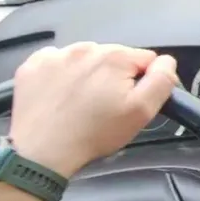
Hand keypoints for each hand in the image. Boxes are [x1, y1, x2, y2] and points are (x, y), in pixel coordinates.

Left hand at [8, 43, 178, 178]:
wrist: (41, 152)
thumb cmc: (94, 134)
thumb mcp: (142, 112)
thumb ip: (162, 80)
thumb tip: (166, 61)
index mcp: (115, 57)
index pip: (146, 59)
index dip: (146, 81)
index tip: (133, 102)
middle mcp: (86, 48)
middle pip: (115, 57)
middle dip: (115, 78)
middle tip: (107, 107)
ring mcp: (56, 55)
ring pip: (86, 59)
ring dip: (89, 75)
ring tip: (82, 104)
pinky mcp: (33, 65)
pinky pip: (57, 62)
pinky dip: (62, 75)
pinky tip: (61, 96)